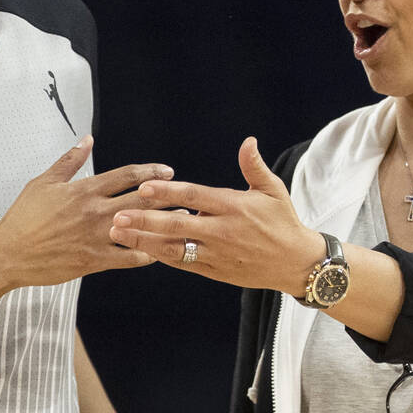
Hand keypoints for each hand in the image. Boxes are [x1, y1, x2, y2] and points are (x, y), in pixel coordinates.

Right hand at [0, 135, 171, 286]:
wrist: (9, 253)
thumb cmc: (24, 218)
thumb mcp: (44, 182)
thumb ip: (69, 161)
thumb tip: (87, 140)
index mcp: (84, 190)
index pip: (125, 175)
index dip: (150, 172)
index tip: (167, 171)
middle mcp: (94, 211)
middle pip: (140, 200)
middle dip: (166, 196)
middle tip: (185, 194)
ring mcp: (96, 236)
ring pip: (138, 229)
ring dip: (163, 225)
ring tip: (183, 222)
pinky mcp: (94, 260)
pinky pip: (127, 258)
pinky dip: (146, 254)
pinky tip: (160, 252)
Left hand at [109, 137, 323, 294]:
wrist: (296, 263)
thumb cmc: (283, 221)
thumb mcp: (273, 190)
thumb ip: (254, 167)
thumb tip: (248, 141)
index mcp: (234, 207)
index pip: (195, 196)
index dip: (168, 192)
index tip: (144, 187)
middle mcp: (222, 231)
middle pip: (178, 225)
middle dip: (145, 220)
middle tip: (117, 216)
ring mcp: (217, 254)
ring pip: (174, 248)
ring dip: (144, 240)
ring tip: (118, 233)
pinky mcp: (215, 271)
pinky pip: (184, 263)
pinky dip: (161, 256)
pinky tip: (140, 248)